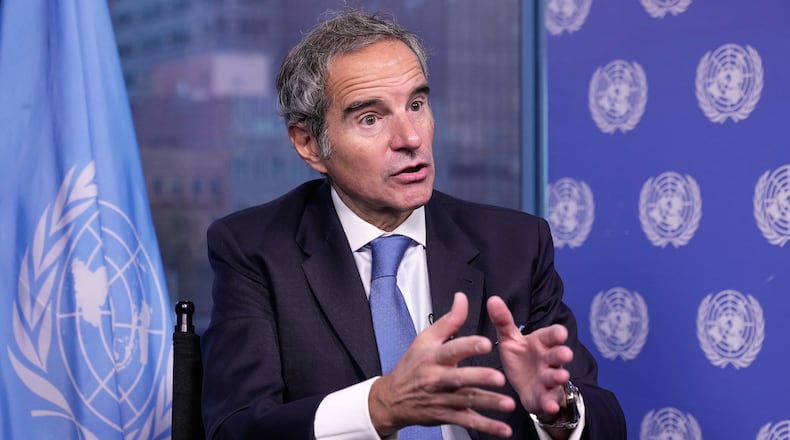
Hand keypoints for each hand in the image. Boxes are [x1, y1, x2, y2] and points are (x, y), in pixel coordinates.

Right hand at [369, 292, 515, 437]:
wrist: (393, 398)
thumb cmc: (412, 366)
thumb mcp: (425, 339)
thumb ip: (449, 320)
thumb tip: (462, 299)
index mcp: (433, 357)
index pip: (451, 349)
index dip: (468, 346)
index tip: (485, 343)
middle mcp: (437, 379)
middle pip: (460, 378)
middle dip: (480, 378)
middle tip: (499, 377)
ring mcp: (442, 399)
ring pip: (467, 401)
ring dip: (488, 403)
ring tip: (508, 404)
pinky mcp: (446, 415)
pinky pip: (468, 421)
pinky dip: (486, 427)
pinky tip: (502, 429)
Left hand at [486, 295, 572, 417]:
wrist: (526, 385)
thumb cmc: (521, 357)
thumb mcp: (510, 339)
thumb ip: (503, 321)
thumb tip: (492, 299)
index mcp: (541, 343)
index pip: (552, 335)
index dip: (557, 334)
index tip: (560, 333)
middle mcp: (548, 360)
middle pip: (557, 355)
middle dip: (562, 354)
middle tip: (565, 353)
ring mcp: (548, 378)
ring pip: (556, 376)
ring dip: (559, 376)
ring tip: (560, 376)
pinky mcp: (544, 397)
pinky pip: (549, 400)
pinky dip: (550, 403)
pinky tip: (550, 405)